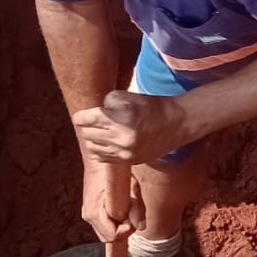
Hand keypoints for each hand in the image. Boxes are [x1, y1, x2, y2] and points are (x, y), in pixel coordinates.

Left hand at [72, 90, 186, 164]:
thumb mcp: (126, 96)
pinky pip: (103, 158)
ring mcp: (125, 152)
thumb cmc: (150, 106)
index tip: (81, 116)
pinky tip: (108, 143)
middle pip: (87, 134)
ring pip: (93, 148)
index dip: (81, 117)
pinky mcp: (129, 161)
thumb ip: (106, 104)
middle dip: (88, 127)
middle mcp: (120, 137)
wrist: (176, 123)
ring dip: (94, 139)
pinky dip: (101, 150)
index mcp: (119, 118)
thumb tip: (92, 116)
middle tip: (95, 122)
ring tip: (102, 132)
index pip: (84, 120)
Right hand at [82, 163, 145, 241]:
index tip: (133, 217)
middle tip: (131, 211)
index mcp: (95, 211)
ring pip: (107, 233)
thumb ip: (137, 208)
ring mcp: (88, 213)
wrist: (98, 157)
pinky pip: (104, 225)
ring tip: (125, 207)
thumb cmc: (115, 170)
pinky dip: (114, 221)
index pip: (112, 236)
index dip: (126, 230)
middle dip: (123, 228)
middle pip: (109, 237)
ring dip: (119, 224)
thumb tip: (141, 226)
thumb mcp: (131, 187)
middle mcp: (88, 215)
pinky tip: (119, 206)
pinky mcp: (90, 210)